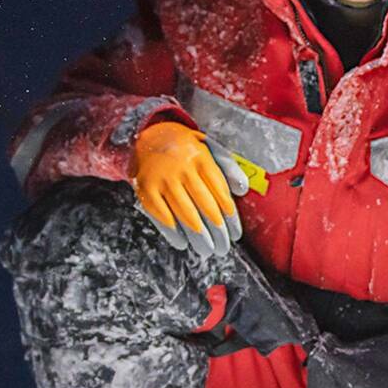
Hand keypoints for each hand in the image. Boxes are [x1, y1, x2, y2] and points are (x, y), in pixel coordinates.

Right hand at [128, 121, 249, 255]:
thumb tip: (242, 189)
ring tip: (207, 250)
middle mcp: (182, 168)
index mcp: (202, 158)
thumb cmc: (186, 149)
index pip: (221, 193)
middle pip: (205, 207)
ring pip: (185, 215)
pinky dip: (173, 233)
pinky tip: (182, 243)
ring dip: (198, 237)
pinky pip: (162, 216)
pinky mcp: (145, 189)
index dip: (230, 218)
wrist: (149, 136)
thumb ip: (228, 167)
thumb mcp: (210, 149)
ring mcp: (163, 179)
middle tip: (223, 248)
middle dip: (217, 232)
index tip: (236, 235)